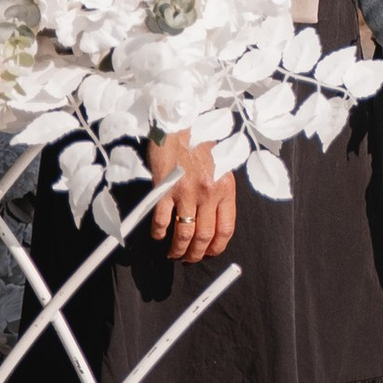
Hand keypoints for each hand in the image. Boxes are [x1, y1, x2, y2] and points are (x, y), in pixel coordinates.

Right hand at [148, 129, 235, 264]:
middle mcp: (208, 192)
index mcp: (225, 188)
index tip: (208, 253)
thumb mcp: (220, 166)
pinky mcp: (165, 188)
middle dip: (196, 254)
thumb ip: (219, 191)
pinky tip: (158, 235)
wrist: (180, 123)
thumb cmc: (200, 143)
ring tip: (173, 253)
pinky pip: (161, 220)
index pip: (225, 229)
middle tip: (188, 259)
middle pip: (204, 236)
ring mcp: (186, 192)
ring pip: (183, 233)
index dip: (216, 247)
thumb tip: (214, 219)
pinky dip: (158, 233)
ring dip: (177, 249)